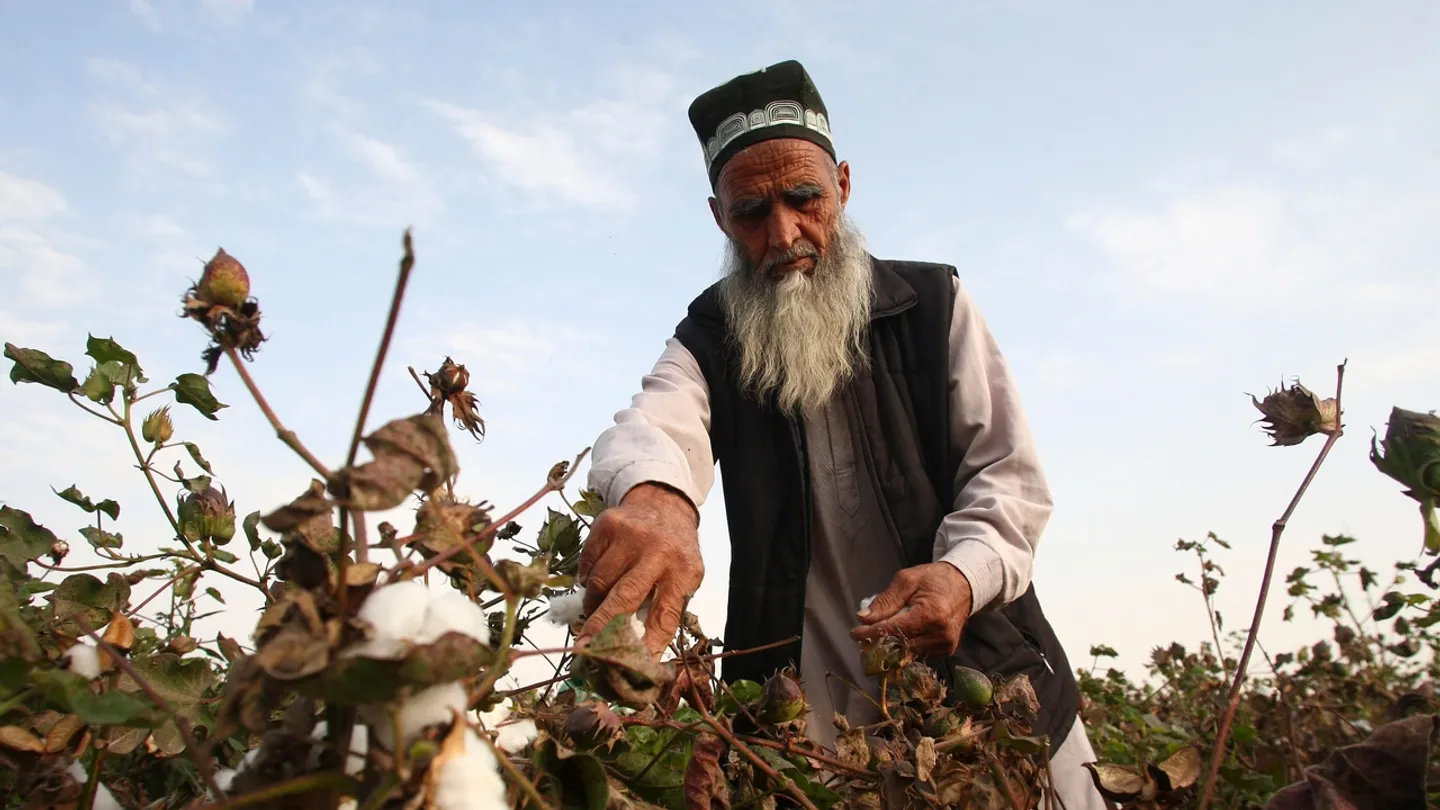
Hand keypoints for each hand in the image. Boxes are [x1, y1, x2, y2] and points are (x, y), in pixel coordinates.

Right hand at [576, 483, 703, 656]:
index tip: (632, 669)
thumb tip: (635, 652)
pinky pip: (587, 566)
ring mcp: (630, 537)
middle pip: (624, 599)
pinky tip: (600, 576)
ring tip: (599, 605)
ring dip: (594, 603)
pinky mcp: (607, 526)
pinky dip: (588, 578)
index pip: (665, 617)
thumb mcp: (683, 578)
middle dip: (602, 629)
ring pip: (599, 584)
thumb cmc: (674, 552)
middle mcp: (658, 552)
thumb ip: (664, 608)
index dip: (648, 646)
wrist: (664, 503)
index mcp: (683, 572)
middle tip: (585, 650)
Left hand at [850, 562, 972, 657]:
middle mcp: (941, 634)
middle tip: (862, 636)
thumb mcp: (907, 580)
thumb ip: (886, 600)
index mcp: (931, 614)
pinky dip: (906, 646)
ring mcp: (946, 645)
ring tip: (878, 635)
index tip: (854, 633)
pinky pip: (919, 653)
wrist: (964, 584)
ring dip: (891, 646)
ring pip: (908, 653)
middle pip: (900, 645)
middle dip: (879, 641)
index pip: (894, 630)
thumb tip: (863, 617)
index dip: (872, 633)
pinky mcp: (947, 650)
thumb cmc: (934, 579)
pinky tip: (899, 636)